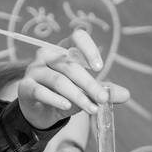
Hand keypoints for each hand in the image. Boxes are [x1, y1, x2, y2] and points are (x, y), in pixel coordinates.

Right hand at [16, 29, 130, 130]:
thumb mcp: (86, 94)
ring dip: (77, 95)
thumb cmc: (64, 97)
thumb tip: (126, 95)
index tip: (100, 68)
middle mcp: (48, 56)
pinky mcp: (25, 88)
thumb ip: (104, 92)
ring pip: (58, 80)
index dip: (89, 49)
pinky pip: (41, 91)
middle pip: (71, 66)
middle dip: (90, 84)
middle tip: (103, 99)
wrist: (39, 113)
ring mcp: (34, 71)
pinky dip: (55, 99)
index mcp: (64, 51)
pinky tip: (67, 106)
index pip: (77, 39)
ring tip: (91, 108)